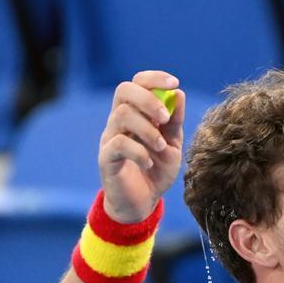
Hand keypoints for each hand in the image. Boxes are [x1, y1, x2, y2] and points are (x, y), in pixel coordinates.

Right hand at [98, 70, 185, 222]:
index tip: (174, 83)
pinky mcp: (106, 159)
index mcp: (135, 114)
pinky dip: (138, 151)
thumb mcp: (172, 144)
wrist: (143, 203)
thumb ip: (174, 121)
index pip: (137, 83)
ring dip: (147, 129)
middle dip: (148, 99)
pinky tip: (149, 163)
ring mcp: (109, 138)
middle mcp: (118, 121)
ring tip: (160, 147)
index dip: (154, 78)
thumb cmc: (156, 170)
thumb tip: (177, 93)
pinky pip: (118, 144)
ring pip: (122, 115)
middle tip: (165, 119)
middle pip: (124, 91)